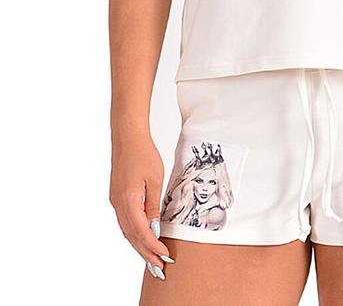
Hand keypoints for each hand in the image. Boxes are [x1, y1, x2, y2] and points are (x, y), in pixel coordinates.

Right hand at [109, 132, 174, 278]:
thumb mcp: (155, 179)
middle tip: (159, 267)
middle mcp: (118, 204)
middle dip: (145, 253)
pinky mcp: (116, 197)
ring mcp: (115, 201)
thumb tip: (155, 227)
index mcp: (129, 200)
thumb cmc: (144, 154)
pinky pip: (125, 222)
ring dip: (139, 246)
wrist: (127, 137)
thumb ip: (154, 205)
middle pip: (132, 236)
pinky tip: (142, 239)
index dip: (153, 246)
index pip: (141, 232)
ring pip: (127, 231)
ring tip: (152, 259)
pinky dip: (134, 234)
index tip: (164, 257)